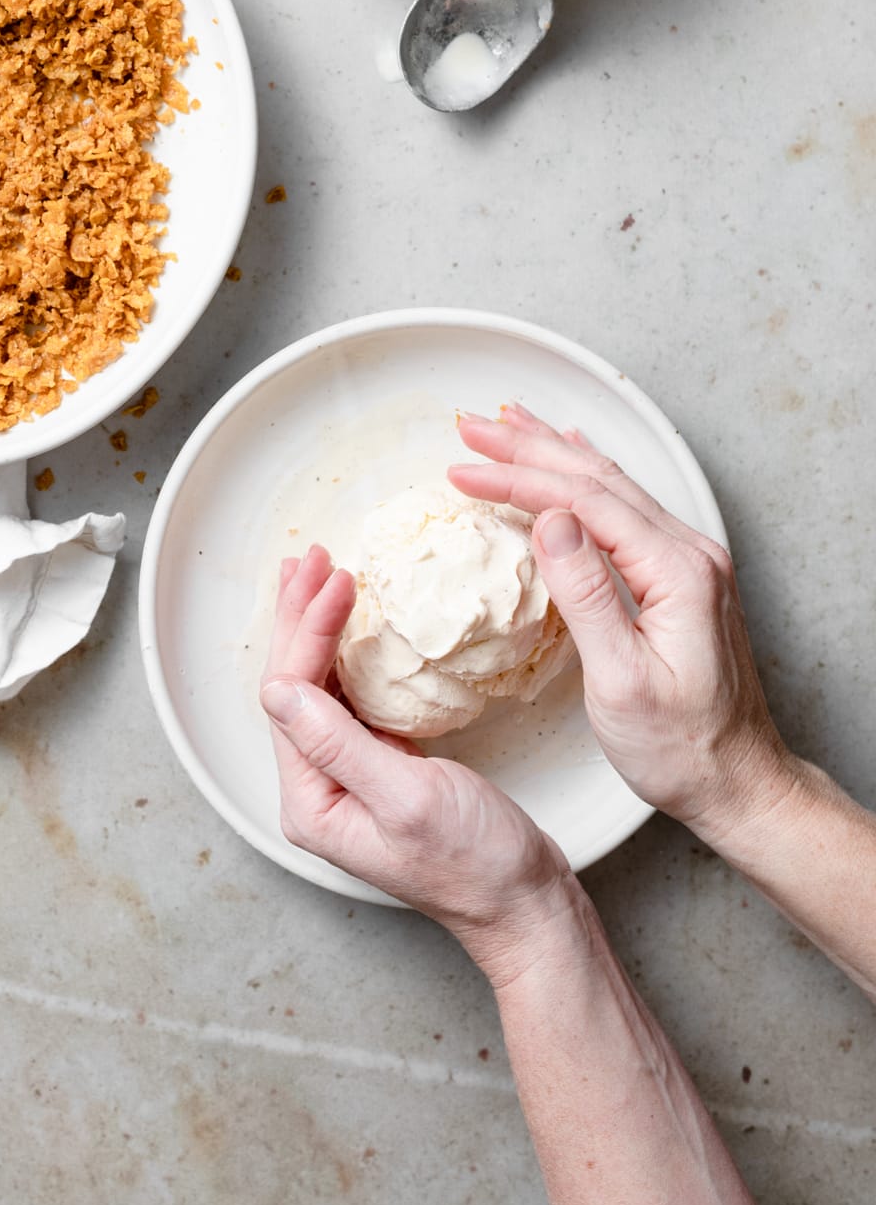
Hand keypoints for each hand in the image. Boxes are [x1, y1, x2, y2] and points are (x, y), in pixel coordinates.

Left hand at [261, 546, 570, 980]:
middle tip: (313, 558)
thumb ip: (339, 744)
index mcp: (313, 801)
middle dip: (302, 617)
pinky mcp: (382, 769)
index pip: (291, 694)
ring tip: (319, 577)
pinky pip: (352, 699)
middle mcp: (319, 790)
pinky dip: (352, 655)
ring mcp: (349, 778)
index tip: (335, 578)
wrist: (525, 905)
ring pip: (321, 686)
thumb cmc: (476, 863)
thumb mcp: (408, 798)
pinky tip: (357, 628)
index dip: (307, 630)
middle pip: (296, 685)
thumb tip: (278, 692)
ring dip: (320, 629)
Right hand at [449, 404, 791, 843]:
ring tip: (509, 422)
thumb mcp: (622, 682)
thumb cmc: (682, 747)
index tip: (463, 471)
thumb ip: (588, 596)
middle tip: (472, 426)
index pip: (584, 500)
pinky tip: (573, 455)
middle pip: (597, 478)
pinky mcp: (682, 577)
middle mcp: (690, 553)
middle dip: (528, 447)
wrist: (741, 782)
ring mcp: (690, 561)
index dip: (518, 479)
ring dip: (554, 451)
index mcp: (677, 572)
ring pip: (612, 485)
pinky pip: (626, 506)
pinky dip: (586, 475)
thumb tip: (552, 522)